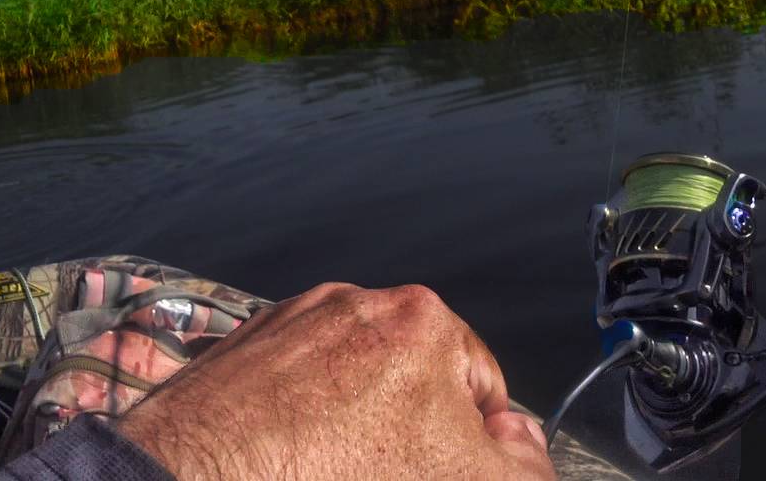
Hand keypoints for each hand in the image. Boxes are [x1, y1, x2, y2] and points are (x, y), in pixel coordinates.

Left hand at [116, 281, 554, 479]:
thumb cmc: (345, 478)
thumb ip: (527, 467)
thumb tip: (518, 441)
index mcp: (421, 317)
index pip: (480, 389)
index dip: (471, 447)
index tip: (438, 475)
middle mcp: (351, 301)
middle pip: (410, 385)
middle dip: (407, 437)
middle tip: (384, 475)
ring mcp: (287, 323)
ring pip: (346, 390)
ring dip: (350, 434)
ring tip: (328, 470)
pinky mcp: (237, 352)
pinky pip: (288, 393)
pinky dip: (295, 429)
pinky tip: (289, 464)